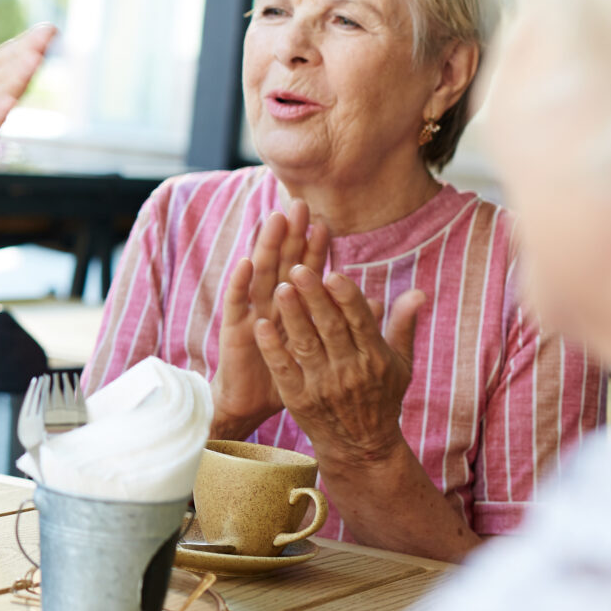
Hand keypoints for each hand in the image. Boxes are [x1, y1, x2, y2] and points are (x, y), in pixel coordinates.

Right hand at [213, 205, 328, 437]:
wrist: (254, 404)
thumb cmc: (292, 376)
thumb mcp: (324, 349)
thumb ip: (347, 322)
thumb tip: (375, 299)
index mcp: (294, 307)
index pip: (307, 271)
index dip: (315, 249)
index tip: (325, 225)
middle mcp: (271, 304)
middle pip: (283, 264)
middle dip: (291, 236)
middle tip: (299, 206)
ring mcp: (252, 313)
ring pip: (260, 274)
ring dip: (266, 247)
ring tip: (275, 221)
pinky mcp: (234, 329)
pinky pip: (237, 303)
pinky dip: (240, 283)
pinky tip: (246, 262)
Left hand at [255, 266, 425, 468]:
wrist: (361, 446)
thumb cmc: (382, 397)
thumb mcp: (400, 364)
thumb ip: (403, 326)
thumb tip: (418, 292)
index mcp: (375, 358)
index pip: (360, 322)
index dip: (346, 297)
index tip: (333, 273)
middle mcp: (350, 370)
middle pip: (330, 327)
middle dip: (314, 297)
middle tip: (298, 268)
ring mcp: (323, 385)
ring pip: (306, 344)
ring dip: (292, 315)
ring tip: (280, 287)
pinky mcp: (299, 399)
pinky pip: (284, 369)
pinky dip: (272, 348)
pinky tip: (261, 325)